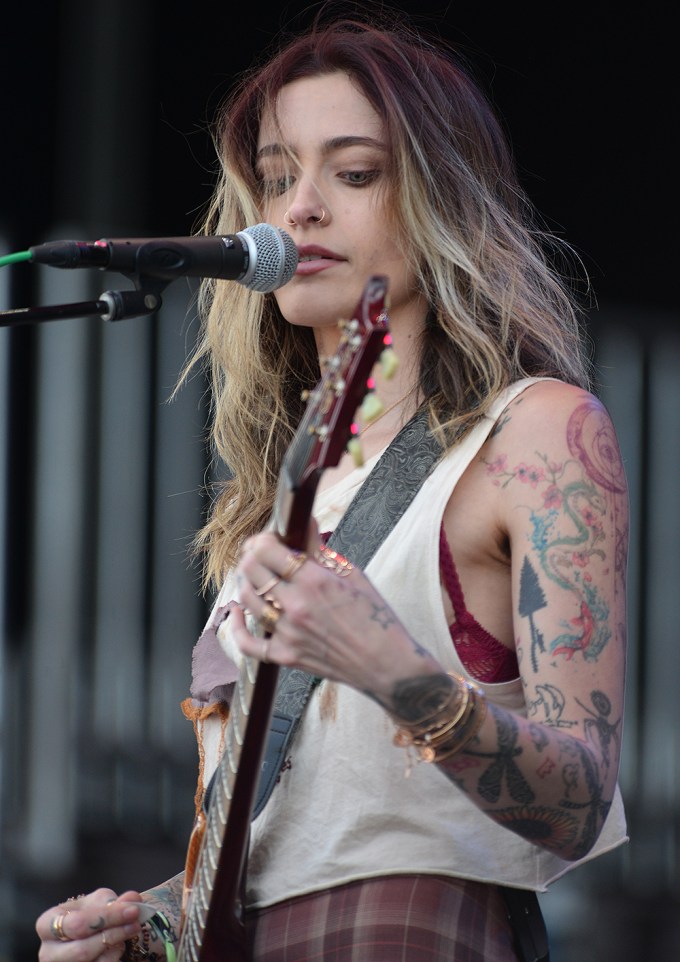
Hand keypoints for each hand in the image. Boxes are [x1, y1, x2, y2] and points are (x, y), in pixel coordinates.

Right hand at [36, 889, 144, 961]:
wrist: (84, 934)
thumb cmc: (88, 916)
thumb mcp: (98, 903)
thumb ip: (115, 901)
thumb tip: (133, 898)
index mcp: (46, 925)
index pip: (77, 924)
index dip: (108, 917)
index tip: (133, 910)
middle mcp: (47, 952)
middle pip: (83, 950)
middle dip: (114, 935)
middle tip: (136, 923)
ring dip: (116, 947)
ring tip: (127, 932)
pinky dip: (113, 958)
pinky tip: (118, 946)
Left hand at [233, 530, 440, 697]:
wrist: (387, 665)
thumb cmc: (376, 617)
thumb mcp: (353, 575)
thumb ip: (321, 551)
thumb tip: (305, 523)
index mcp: (315, 580)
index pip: (267, 550)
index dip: (262, 539)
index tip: (268, 538)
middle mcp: (296, 605)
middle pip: (252, 571)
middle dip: (251, 555)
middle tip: (259, 553)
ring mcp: (288, 633)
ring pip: (247, 600)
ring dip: (246, 582)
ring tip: (255, 576)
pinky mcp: (286, 656)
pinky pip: (248, 644)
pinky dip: (237, 627)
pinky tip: (237, 611)